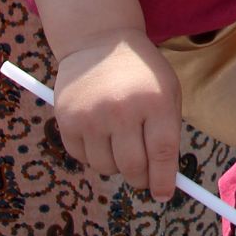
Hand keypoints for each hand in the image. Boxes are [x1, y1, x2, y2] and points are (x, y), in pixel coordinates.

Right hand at [53, 30, 181, 199]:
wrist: (99, 40)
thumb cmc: (141, 73)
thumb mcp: (167, 91)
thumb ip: (168, 133)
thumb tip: (162, 183)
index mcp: (155, 101)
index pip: (162, 154)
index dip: (163, 180)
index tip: (164, 194)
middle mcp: (122, 109)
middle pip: (133, 167)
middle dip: (141, 179)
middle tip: (143, 177)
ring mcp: (91, 115)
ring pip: (106, 167)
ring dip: (116, 165)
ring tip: (120, 143)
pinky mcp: (67, 120)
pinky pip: (83, 158)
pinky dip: (94, 155)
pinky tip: (100, 134)